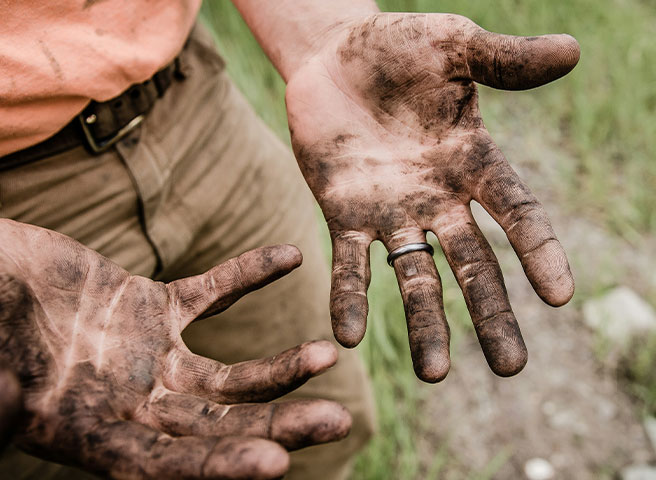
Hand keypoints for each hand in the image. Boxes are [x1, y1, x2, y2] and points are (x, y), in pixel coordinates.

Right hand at [0, 219, 350, 479]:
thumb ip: (2, 400)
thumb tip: (8, 418)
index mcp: (91, 433)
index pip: (163, 464)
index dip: (216, 467)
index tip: (275, 465)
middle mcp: (132, 403)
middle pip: (218, 425)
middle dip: (277, 425)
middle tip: (338, 423)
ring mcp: (149, 357)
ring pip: (228, 373)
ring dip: (279, 366)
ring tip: (327, 355)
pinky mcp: (154, 307)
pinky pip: (212, 292)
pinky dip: (248, 274)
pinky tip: (290, 256)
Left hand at [286, 13, 578, 380]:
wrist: (332, 56)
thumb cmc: (398, 48)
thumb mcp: (453, 46)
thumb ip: (504, 60)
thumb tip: (572, 50)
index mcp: (472, 161)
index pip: (516, 211)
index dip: (539, 250)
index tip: (561, 296)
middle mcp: (438, 198)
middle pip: (472, 264)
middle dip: (490, 314)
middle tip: (511, 368)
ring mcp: (391, 212)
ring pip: (414, 276)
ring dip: (424, 323)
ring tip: (432, 375)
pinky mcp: (343, 214)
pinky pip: (348, 263)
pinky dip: (349, 297)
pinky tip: (348, 336)